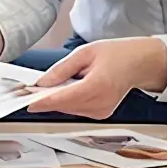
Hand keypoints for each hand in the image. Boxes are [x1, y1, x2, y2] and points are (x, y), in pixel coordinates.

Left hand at [25, 37, 166, 119]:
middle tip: (32, 88)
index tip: (28, 101)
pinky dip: (69, 101)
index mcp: (98, 86)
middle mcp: (101, 103)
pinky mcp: (101, 115)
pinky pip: (77, 110)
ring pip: (69, 109)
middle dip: (47, 98)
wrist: (139, 63)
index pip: (64, 99)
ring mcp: (102, 111)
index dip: (43, 101)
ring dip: (58, 99)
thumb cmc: (117, 54)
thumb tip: (42, 82)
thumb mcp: (85, 53)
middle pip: (64, 106)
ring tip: (54, 85)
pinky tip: (70, 89)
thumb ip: (62, 69)